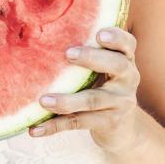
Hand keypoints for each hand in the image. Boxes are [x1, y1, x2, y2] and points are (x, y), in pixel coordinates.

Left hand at [30, 27, 141, 152]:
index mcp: (126, 60)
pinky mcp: (109, 123)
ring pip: (93, 100)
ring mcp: (120, 102)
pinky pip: (79, 122)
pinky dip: (55, 126)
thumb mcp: (106, 70)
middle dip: (92, 58)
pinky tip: (35, 130)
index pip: (128, 43)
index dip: (116, 37)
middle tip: (68, 53)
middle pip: (116, 66)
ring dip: (67, 101)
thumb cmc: (106, 88)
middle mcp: (129, 79)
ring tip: (44, 100)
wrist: (124, 128)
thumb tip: (48, 33)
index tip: (99, 34)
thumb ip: (91, 54)